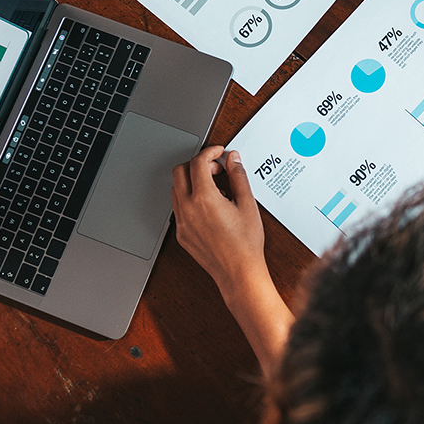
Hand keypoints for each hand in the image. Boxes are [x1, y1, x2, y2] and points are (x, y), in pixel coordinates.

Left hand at [171, 146, 266, 298]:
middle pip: (179, 172)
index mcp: (204, 199)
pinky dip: (189, 198)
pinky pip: (178, 207)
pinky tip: (209, 205)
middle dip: (196, 164)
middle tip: (215, 169)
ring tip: (214, 188)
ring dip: (191, 181)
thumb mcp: (247, 204)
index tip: (218, 152)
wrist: (238, 271)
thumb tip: (233, 160)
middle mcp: (188, 209)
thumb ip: (238, 177)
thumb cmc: (245, 243)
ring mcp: (182, 222)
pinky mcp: (181, 233)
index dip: (209, 152)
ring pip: (176, 189)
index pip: (198, 163)